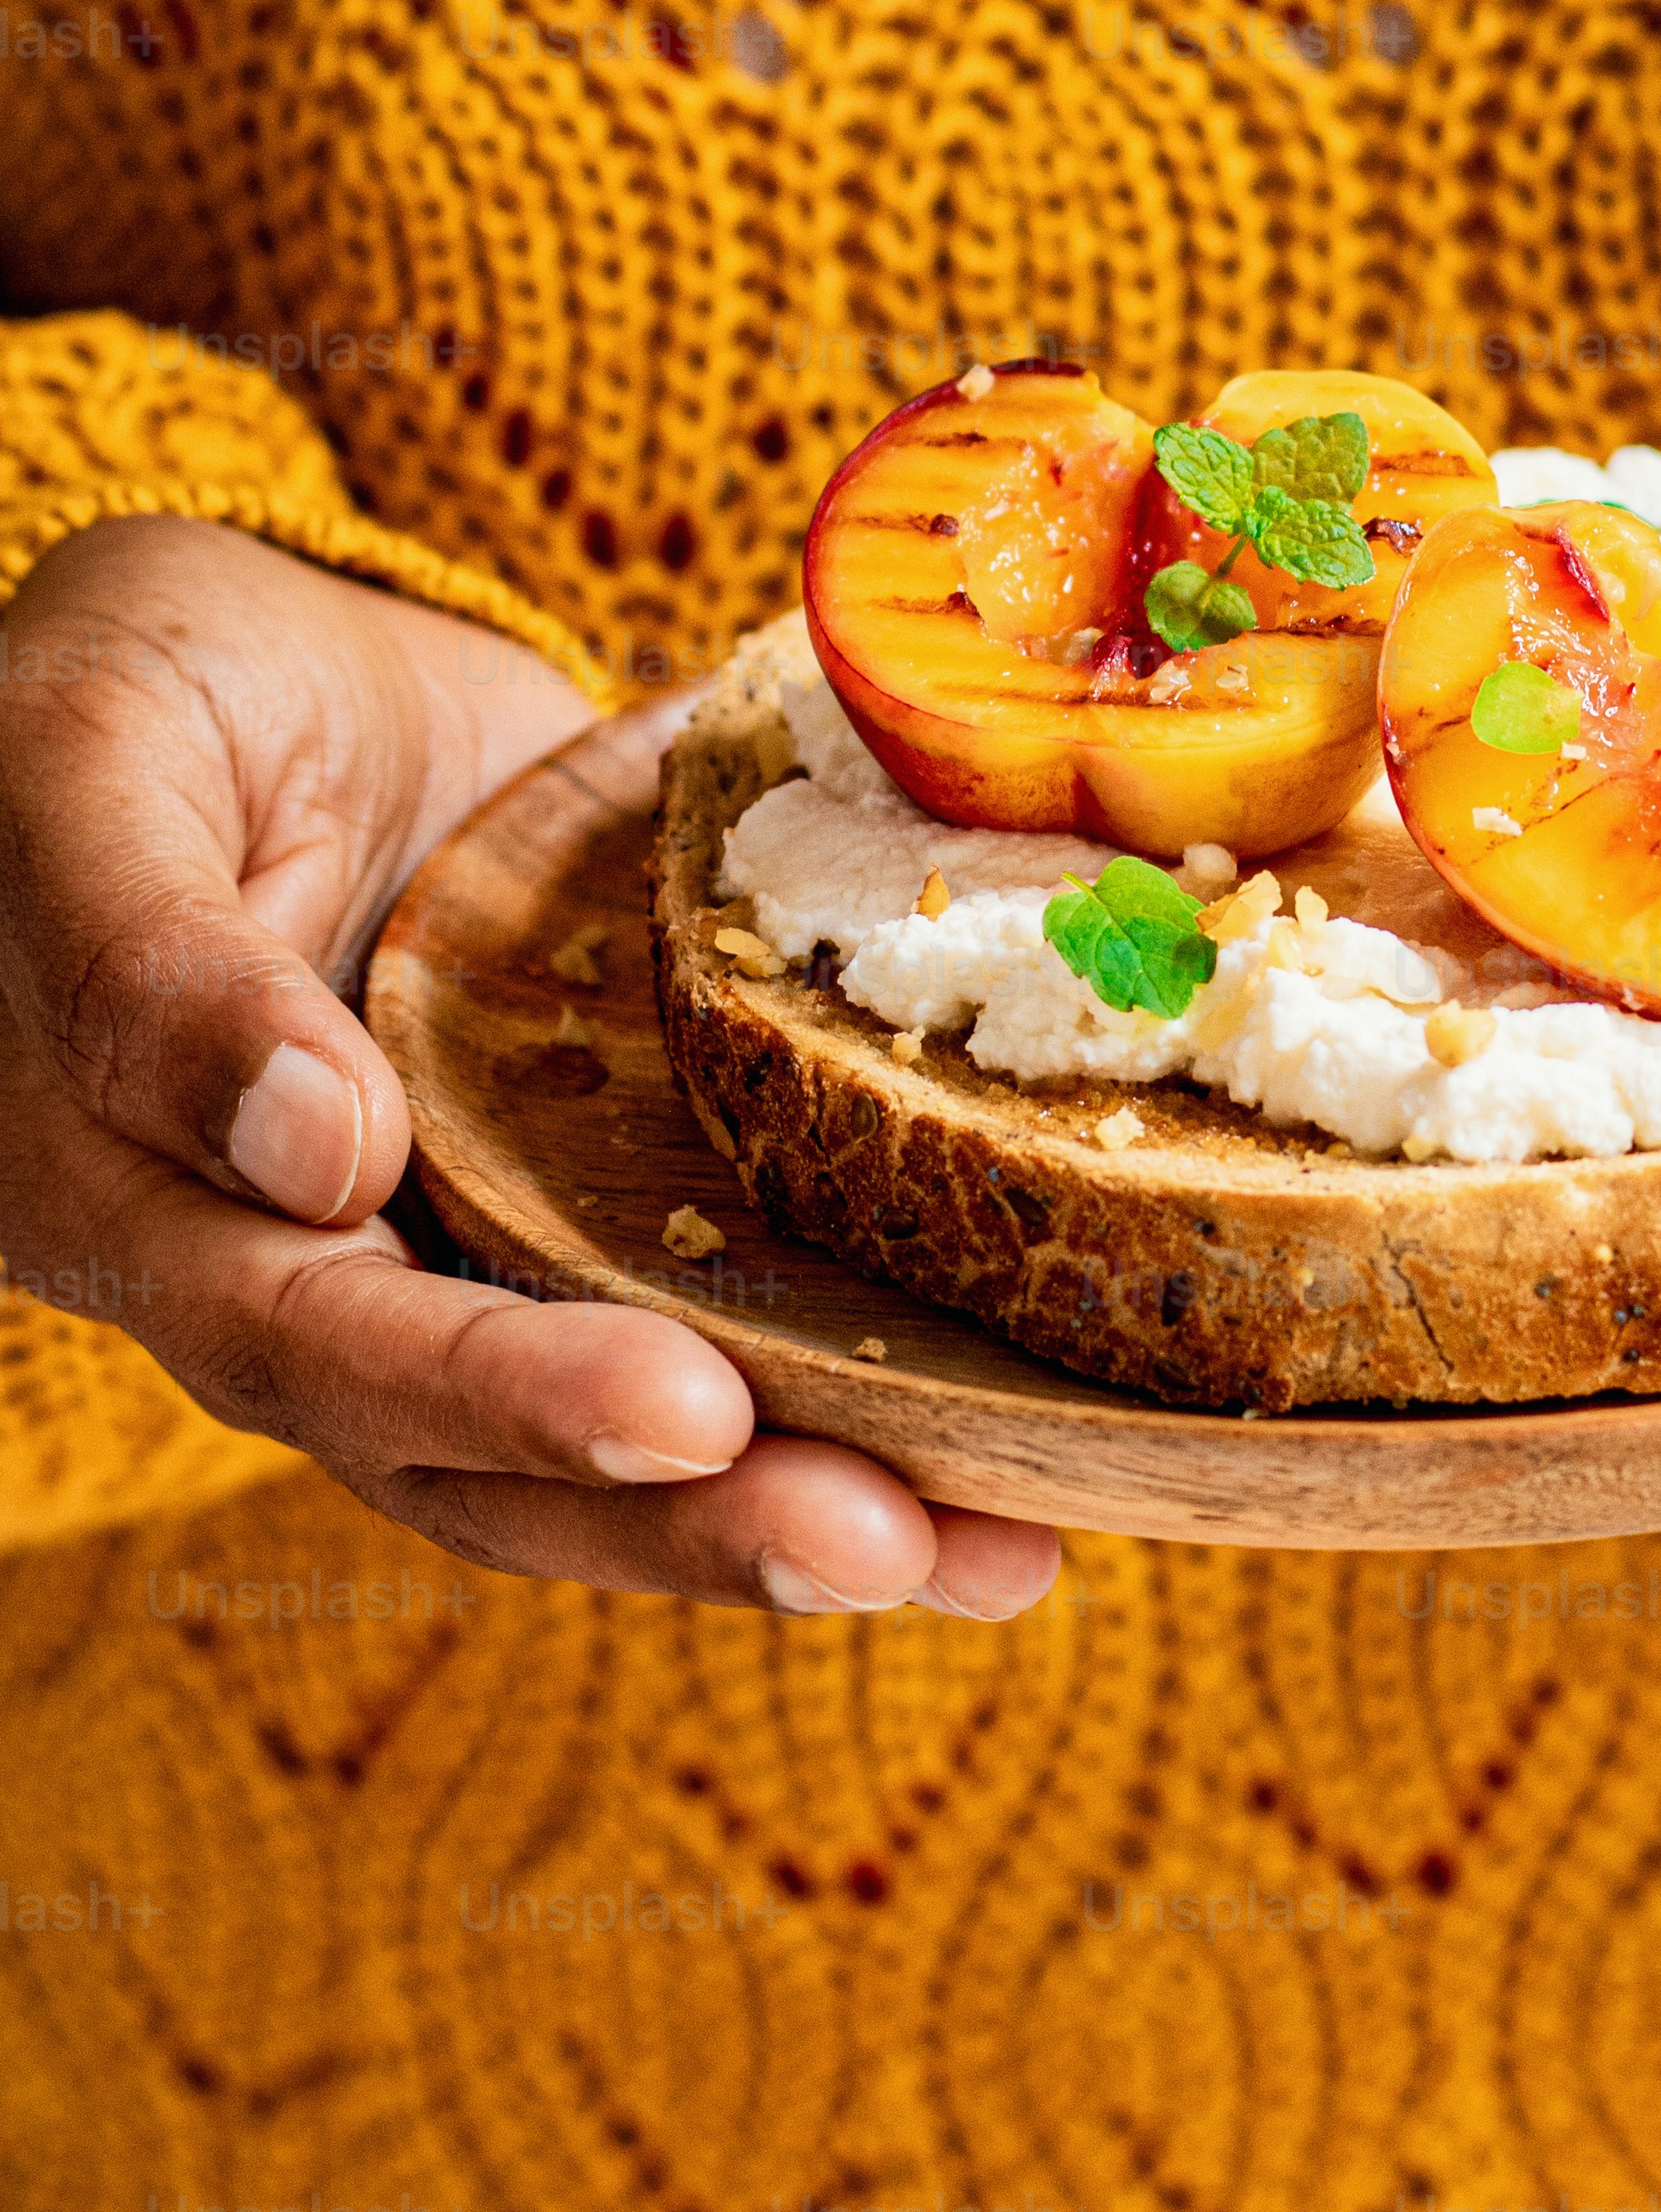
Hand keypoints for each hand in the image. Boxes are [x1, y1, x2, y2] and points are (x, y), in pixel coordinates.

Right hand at [0, 517, 1060, 1618]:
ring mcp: (447, 1237)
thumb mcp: (97, 777)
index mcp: (149, 1203)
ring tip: (997, 1554)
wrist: (240, 657)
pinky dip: (845, 1382)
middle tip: (891, 1543)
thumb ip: (157, 961)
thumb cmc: (126, 694)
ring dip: (794, 1503)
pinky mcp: (570, 1187)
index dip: (504, 1391)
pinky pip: (699, 1310)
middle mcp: (299, 1272)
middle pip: (485, 1454)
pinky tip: (1012, 1445)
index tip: (688, 1408)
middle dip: (693, 1517)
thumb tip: (312, 1151)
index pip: (321, 1339)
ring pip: (606, 1433)